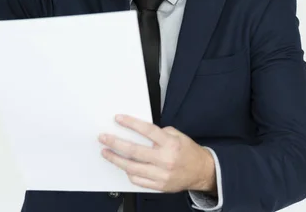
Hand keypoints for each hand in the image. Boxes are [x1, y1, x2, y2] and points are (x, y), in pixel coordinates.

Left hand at [98, 114, 216, 193]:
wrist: (202, 172)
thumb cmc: (189, 152)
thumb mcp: (178, 135)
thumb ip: (160, 133)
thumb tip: (140, 131)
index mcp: (170, 144)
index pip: (147, 131)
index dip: (131, 124)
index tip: (118, 119)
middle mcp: (165, 160)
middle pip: (134, 151)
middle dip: (115, 143)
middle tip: (104, 138)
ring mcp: (161, 175)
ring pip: (132, 168)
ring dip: (116, 159)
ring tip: (106, 152)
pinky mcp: (159, 186)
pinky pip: (138, 180)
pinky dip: (128, 173)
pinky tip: (123, 166)